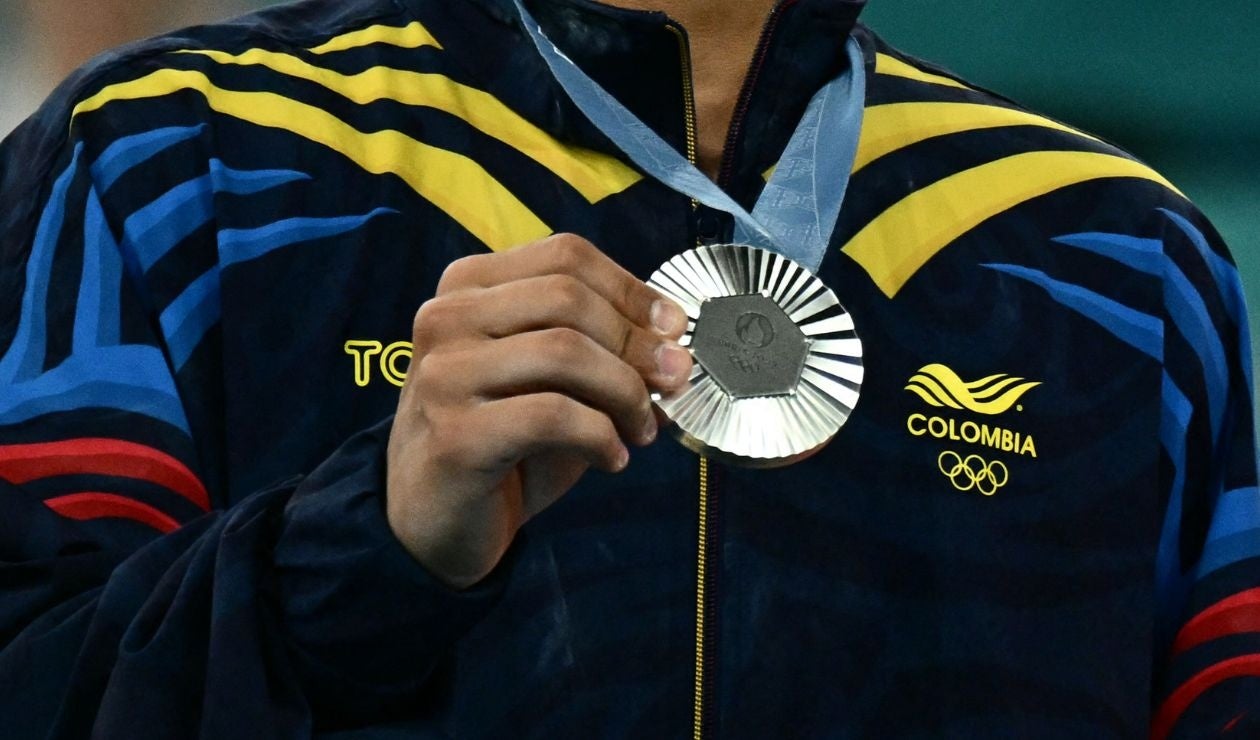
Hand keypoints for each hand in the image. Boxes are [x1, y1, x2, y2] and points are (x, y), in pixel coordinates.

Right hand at [386, 234, 691, 588]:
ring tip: (642, 427)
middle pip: (568, 297)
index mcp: (469, 285)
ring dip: (625, 391)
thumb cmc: (503, 439)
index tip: (674, 328)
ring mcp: (444, 375)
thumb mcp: (552, 379)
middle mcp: (446, 318)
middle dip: (636, 341)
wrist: (435, 517)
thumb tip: (673, 343)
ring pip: (564, 351)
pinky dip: (600, 436)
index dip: (632, 290)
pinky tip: (612, 459)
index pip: (566, 256)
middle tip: (674, 379)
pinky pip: (553, 416)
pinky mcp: (455, 434)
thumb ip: (601, 349)